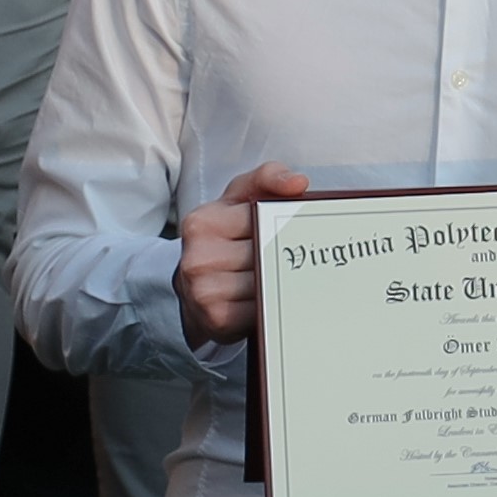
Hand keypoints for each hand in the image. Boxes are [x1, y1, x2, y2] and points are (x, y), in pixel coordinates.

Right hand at [175, 161, 310, 347]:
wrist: (195, 288)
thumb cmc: (224, 237)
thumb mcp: (239, 199)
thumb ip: (267, 177)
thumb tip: (298, 182)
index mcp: (202, 222)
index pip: (260, 217)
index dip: (281, 223)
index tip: (295, 228)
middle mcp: (198, 257)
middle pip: (266, 252)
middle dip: (285, 254)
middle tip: (301, 255)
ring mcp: (203, 290)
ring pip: (267, 282)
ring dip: (283, 281)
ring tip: (287, 277)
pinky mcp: (216, 319)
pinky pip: (262, 310)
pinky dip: (274, 305)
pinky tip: (276, 299)